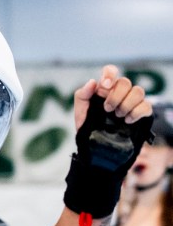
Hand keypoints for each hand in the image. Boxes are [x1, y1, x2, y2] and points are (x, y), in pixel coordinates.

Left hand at [63, 66, 153, 225]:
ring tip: (117, 116)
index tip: (104, 86)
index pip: (111, 72)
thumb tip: (93, 82)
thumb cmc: (87, 133)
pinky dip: (137, 111)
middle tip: (107, 109)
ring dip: (126, 103)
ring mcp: (131, 106)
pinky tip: (127, 120)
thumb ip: (82, 96)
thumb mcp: (80, 114)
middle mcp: (119, 96)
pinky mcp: (141, 117)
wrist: (96, 153)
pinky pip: (146, 106)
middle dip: (115, 95)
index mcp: (104, 92)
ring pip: (138, 92)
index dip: (110, 74)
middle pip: (126, 82)